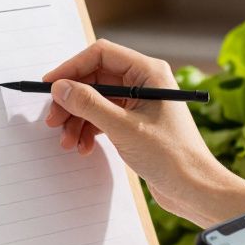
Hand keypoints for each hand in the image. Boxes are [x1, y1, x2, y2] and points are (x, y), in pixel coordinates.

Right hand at [42, 40, 232, 223]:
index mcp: (149, 73)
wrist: (194, 189)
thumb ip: (89, 105)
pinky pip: (104, 118)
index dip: (72, 68)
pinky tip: (84, 147)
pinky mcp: (136, 124)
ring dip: (78, 119)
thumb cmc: (171, 156)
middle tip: (53, 121)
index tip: (51, 86)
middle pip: (95, 79)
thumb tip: (61, 87)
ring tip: (67, 142)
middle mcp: (145, 83)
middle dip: (72, 100)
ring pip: (97, 101)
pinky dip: (90, 130)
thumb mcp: (124, 128)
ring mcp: (140, 104)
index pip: (101, 55)